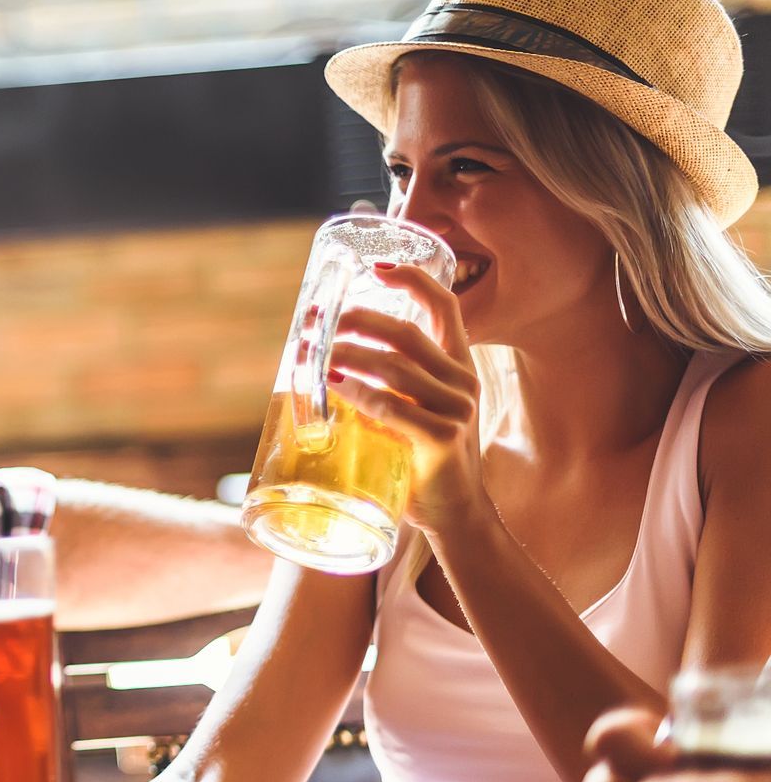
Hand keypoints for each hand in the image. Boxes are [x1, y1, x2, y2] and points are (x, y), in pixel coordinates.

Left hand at [320, 263, 484, 534]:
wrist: (457, 513)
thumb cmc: (426, 459)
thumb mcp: (416, 410)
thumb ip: (391, 384)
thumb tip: (332, 359)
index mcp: (459, 366)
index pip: (446, 307)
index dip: (414, 280)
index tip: (378, 268)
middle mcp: (463, 381)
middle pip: (406, 333)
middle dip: (359, 320)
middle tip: (322, 323)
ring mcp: (456, 410)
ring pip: (395, 366)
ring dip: (349, 355)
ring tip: (317, 355)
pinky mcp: (442, 439)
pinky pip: (392, 407)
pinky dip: (358, 393)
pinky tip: (335, 387)